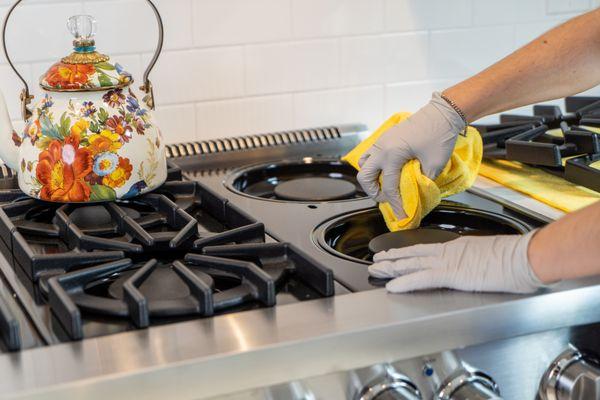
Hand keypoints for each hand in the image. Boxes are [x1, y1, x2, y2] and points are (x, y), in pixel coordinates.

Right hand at [357, 92, 465, 217]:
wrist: (442, 113)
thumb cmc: (439, 136)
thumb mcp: (434, 164)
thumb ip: (423, 180)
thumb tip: (416, 190)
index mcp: (393, 154)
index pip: (389, 186)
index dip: (394, 203)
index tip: (401, 214)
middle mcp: (382, 148)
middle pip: (365, 176)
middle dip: (374, 192)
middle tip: (387, 198)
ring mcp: (381, 141)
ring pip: (364, 164)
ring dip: (371, 178)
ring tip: (384, 185)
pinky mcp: (385, 137)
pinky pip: (371, 155)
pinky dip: (375, 166)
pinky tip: (387, 171)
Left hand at [369, 231, 548, 293]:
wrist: (526, 256)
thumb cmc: (517, 259)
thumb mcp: (491, 258)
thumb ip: (477, 263)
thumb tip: (475, 268)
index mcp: (458, 248)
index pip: (426, 251)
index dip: (407, 253)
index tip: (394, 254)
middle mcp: (449, 252)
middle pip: (414, 255)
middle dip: (393, 259)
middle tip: (376, 261)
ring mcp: (449, 262)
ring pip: (412, 264)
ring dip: (392, 268)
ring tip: (376, 270)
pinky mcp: (452, 274)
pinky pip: (422, 278)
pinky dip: (405, 282)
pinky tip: (392, 286)